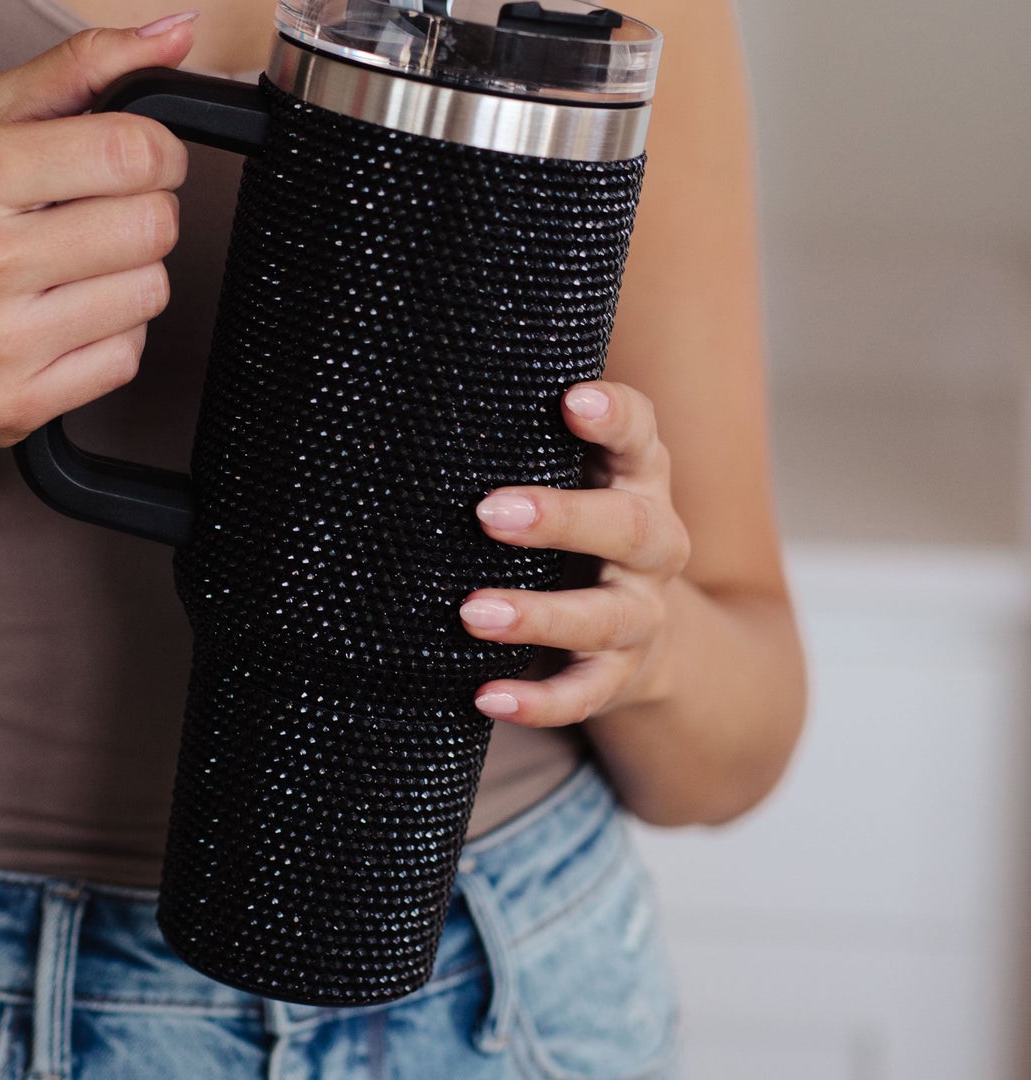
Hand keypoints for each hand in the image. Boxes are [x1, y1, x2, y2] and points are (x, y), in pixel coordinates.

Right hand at [0, 12, 198, 454]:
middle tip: (92, 222)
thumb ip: (85, 65)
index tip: (135, 162)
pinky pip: (127, 357)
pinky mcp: (16, 404)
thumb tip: (178, 32)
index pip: (133, 151)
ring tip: (70, 275)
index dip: (157, 154)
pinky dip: (110, 340)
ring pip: (150, 293)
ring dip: (128, 280)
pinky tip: (61, 325)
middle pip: (153, 226)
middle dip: (141, 218)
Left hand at [460, 381, 690, 728]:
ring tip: (470, 612)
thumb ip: (526, 434)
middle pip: (628, 527)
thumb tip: (424, 378)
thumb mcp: (577, 474)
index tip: (571, 400)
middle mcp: (653, 545)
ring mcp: (641, 615)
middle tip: (488, 512)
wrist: (654, 633)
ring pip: (603, 617)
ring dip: (537, 615)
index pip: (640, 437)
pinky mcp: (619, 677)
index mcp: (639, 480)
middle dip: (560, 519)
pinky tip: (487, 697)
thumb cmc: (582, 525)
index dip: (614, 417)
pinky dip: (539, 701)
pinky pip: (584, 695)